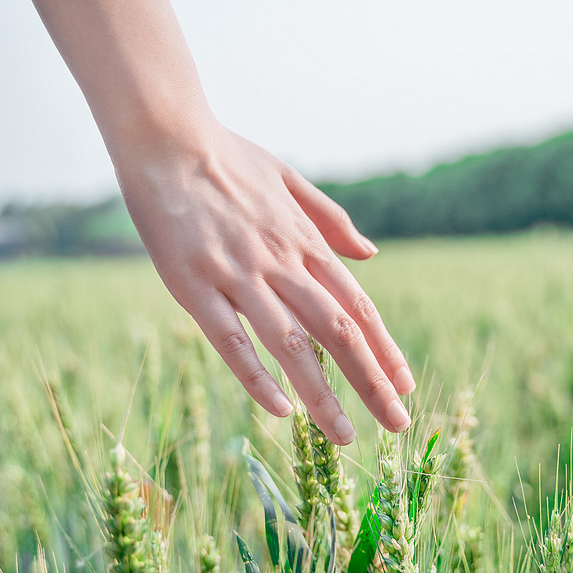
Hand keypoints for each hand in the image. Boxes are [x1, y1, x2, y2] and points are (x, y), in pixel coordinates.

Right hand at [114, 117, 414, 444]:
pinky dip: (257, 376)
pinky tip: (279, 410)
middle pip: (338, 331)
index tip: (405, 385)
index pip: (356, 305)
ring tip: (346, 436)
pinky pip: (230, 339)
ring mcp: (238, 274)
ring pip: (291, 344)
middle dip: (372, 381)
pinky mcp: (194, 285)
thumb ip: (331, 218)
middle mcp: (280, 262)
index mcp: (303, 241)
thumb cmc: (227, 158)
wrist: (167, 136)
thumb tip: (370, 252)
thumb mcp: (289, 178)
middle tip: (397, 423)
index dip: (385, 348)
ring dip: (323, 393)